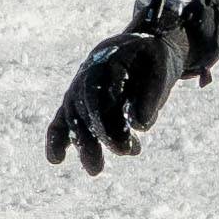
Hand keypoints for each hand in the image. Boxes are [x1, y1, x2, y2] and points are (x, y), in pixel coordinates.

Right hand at [48, 0, 218, 173]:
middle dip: (100, 135)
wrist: (145, 47)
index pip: (102, 90)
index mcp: (108, 58)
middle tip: (124, 153)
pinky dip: (56, 137)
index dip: (110, 118)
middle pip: (86, 106)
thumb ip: (152, 95)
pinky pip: (62, 118)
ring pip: (75, 117)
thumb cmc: (155, 59)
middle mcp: (89, 72)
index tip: (129, 141)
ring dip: (83, 145)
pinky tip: (55, 160)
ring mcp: (80, 86)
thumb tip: (140, 125)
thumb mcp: (163, 68)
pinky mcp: (78, 101)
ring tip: (95, 171)